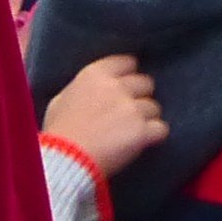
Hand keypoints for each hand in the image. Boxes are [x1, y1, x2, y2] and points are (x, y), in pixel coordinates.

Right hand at [43, 56, 165, 176]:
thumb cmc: (59, 131)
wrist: (65, 158)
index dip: (129, 74)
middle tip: (130, 110)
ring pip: (155, 107)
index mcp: (95, 74)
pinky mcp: (143, 131)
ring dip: (147, 118)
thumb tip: (91, 91)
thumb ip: (83, 89)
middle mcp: (117, 87)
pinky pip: (162, 128)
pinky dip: (155, 135)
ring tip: (134, 129)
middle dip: (140, 96)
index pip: (128, 62)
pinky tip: (144, 141)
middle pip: (146, 83)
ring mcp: (132, 109)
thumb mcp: (61, 99)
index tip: (126, 85)